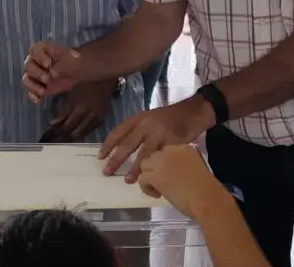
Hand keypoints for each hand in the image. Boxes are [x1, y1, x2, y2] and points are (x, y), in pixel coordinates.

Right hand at [22, 41, 83, 102]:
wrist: (76, 71)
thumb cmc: (72, 60)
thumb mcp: (71, 59)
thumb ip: (62, 64)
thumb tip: (52, 72)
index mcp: (41, 49)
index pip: (34, 51)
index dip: (40, 58)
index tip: (48, 64)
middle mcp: (33, 60)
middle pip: (28, 67)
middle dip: (37, 74)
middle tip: (47, 79)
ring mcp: (33, 74)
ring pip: (26, 79)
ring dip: (33, 86)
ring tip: (42, 91)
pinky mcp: (35, 86)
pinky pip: (29, 91)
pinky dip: (32, 95)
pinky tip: (38, 100)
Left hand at [52, 81, 114, 140]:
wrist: (103, 82)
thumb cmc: (84, 85)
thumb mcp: (71, 95)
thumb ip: (63, 110)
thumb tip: (53, 124)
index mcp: (81, 108)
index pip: (68, 126)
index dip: (58, 132)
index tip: (49, 135)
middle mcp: (90, 116)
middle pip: (76, 133)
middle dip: (64, 137)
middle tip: (55, 139)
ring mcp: (98, 119)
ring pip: (83, 134)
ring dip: (72, 137)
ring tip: (63, 139)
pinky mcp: (102, 120)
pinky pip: (90, 130)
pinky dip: (81, 133)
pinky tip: (74, 133)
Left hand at [99, 97, 214, 182]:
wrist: (193, 112)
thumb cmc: (169, 117)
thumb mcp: (150, 118)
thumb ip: (137, 130)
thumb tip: (121, 148)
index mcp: (139, 118)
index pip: (119, 131)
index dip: (108, 145)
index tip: (100, 157)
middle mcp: (147, 124)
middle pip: (128, 144)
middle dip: (116, 159)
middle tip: (107, 172)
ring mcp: (160, 133)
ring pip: (144, 154)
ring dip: (135, 168)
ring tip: (128, 180)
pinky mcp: (172, 142)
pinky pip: (161, 158)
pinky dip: (156, 169)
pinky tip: (152, 177)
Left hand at [137, 145, 230, 214]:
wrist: (206, 198)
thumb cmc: (206, 188)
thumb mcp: (196, 168)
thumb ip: (183, 164)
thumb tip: (172, 173)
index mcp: (184, 147)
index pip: (166, 151)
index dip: (165, 163)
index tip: (171, 175)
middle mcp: (171, 150)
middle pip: (154, 155)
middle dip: (155, 168)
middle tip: (162, 181)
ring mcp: (162, 162)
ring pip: (145, 164)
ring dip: (149, 175)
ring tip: (158, 187)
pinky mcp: (155, 176)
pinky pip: (142, 178)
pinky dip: (146, 188)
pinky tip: (158, 194)